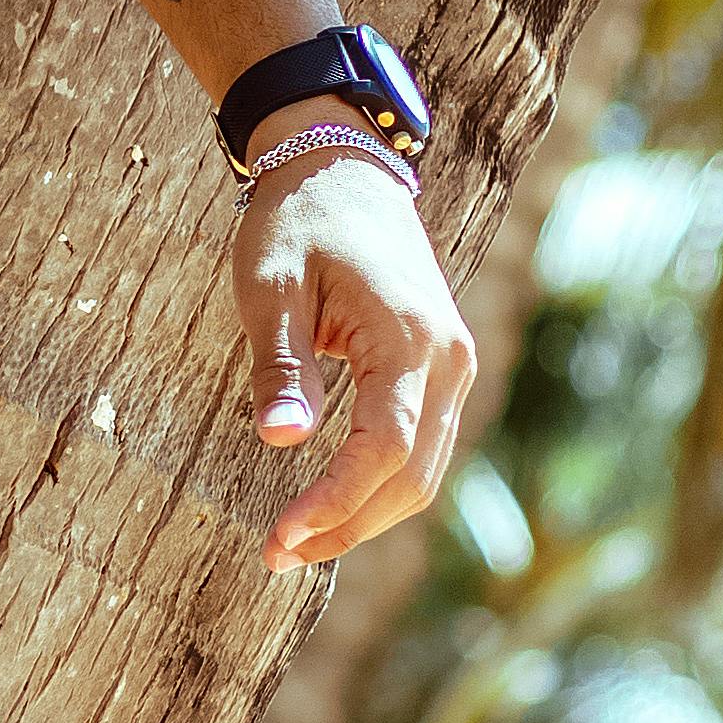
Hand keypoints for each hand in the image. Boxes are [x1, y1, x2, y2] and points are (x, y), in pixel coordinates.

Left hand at [234, 130, 471, 567]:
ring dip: (363, 515)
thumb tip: (281, 442)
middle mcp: (447, 358)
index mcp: (408, 337)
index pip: (382, 449)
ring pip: (423, 470)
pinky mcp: (440, 368)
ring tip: (294, 542)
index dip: (333, 503)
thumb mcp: (269, 287)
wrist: (342, 168)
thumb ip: (280, 365)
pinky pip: (421, 446)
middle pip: (410, 476)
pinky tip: (329, 504)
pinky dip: (380, 486)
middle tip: (275, 555)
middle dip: (346, 524)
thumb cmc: (296, 221)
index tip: (279, 538)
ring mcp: (453, 364)